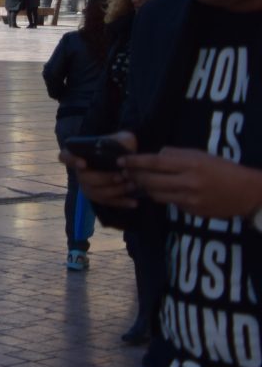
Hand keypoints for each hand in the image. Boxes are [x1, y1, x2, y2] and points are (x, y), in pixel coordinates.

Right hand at [61, 131, 140, 208]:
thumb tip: (121, 147)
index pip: (65, 156)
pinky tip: (133, 202)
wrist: (129, 161)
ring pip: (96, 192)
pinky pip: (106, 202)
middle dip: (104, 178)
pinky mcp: (99, 197)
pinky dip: (120, 202)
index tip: (83, 163)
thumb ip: (120, 141)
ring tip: (132, 185)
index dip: (71, 160)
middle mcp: (80, 172)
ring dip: (115, 190)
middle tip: (121, 176)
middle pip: (84, 178)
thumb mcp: (123, 139)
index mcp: (80, 154)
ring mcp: (88, 186)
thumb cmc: (121, 147)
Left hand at [122, 148, 261, 220]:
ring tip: (140, 182)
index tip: (121, 161)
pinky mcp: (192, 211)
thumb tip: (154, 156)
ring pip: (156, 194)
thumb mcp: (200, 155)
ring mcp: (190, 199)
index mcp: (191, 164)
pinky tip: (164, 191)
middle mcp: (189, 182)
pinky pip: (170, 203)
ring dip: (145, 188)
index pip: (155, 162)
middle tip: (126, 173)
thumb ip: (176, 155)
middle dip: (135, 176)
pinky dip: (164, 196)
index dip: (135, 162)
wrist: (246, 192)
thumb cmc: (222, 169)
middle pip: (151, 181)